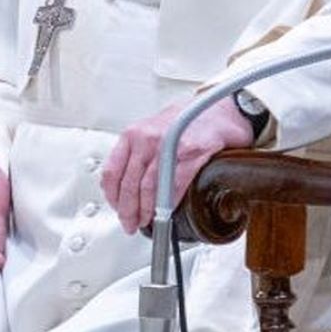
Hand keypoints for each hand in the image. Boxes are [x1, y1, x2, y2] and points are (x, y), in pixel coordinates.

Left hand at [101, 97, 253, 234]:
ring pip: (148, 187)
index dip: (112, 196)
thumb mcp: (152, 130)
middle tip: (130, 223)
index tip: (116, 208)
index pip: (111, 171)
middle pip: (129, 183)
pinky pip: (174, 185)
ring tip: (146, 221)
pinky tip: (166, 211)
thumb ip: (137, 153)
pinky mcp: (190, 154)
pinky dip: (168, 203)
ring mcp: (168, 146)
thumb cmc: (187, 119)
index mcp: (134, 134)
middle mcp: (147, 139)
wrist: (218, 108)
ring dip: (146, 210)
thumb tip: (126, 183)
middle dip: (128, 210)